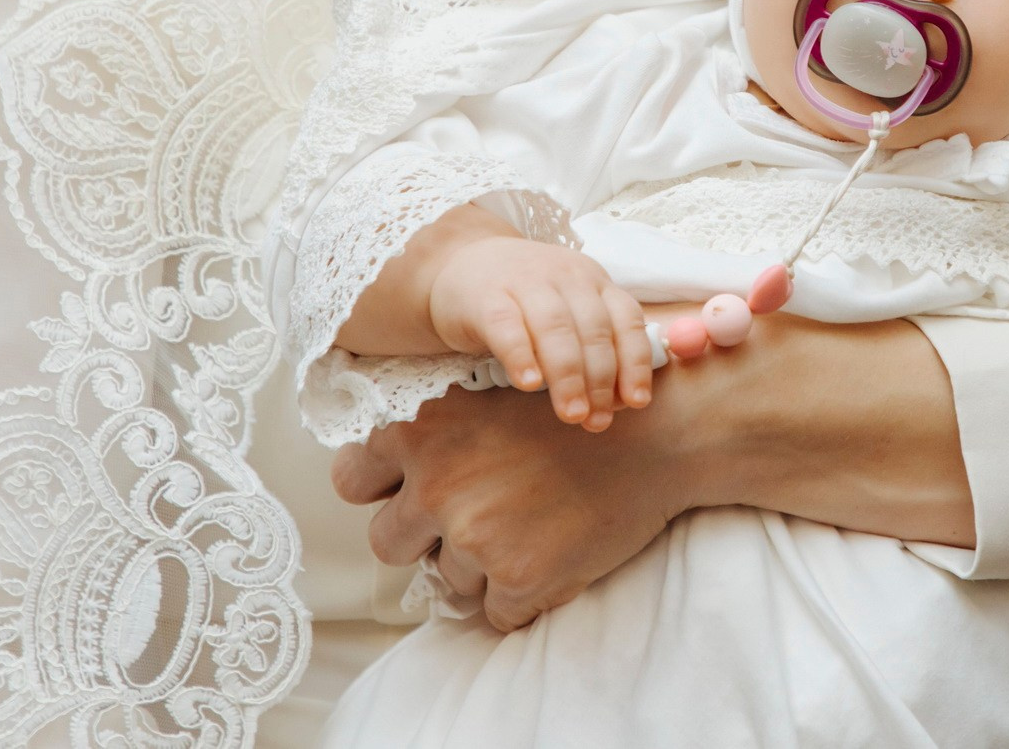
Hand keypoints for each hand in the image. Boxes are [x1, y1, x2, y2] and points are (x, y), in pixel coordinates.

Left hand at [331, 375, 702, 631]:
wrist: (656, 434)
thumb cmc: (576, 412)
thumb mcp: (489, 396)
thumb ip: (433, 430)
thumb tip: (386, 477)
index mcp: (422, 431)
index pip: (352, 480)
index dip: (380, 490)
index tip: (409, 491)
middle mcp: (437, 485)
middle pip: (389, 541)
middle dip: (426, 537)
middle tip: (477, 516)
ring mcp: (476, 537)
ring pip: (450, 579)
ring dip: (484, 564)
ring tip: (534, 522)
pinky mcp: (518, 580)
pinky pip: (496, 613)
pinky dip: (522, 593)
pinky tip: (555, 550)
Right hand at [430, 237, 650, 431]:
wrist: (463, 264)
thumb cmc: (524, 301)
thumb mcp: (568, 313)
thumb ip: (593, 350)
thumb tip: (618, 402)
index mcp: (594, 282)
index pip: (627, 320)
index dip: (635, 363)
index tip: (636, 402)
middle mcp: (566, 276)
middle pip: (592, 330)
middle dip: (600, 380)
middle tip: (597, 420)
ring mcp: (525, 281)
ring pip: (555, 328)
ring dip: (568, 376)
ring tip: (572, 413)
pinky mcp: (486, 296)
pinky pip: (507, 326)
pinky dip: (521, 356)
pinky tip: (530, 384)